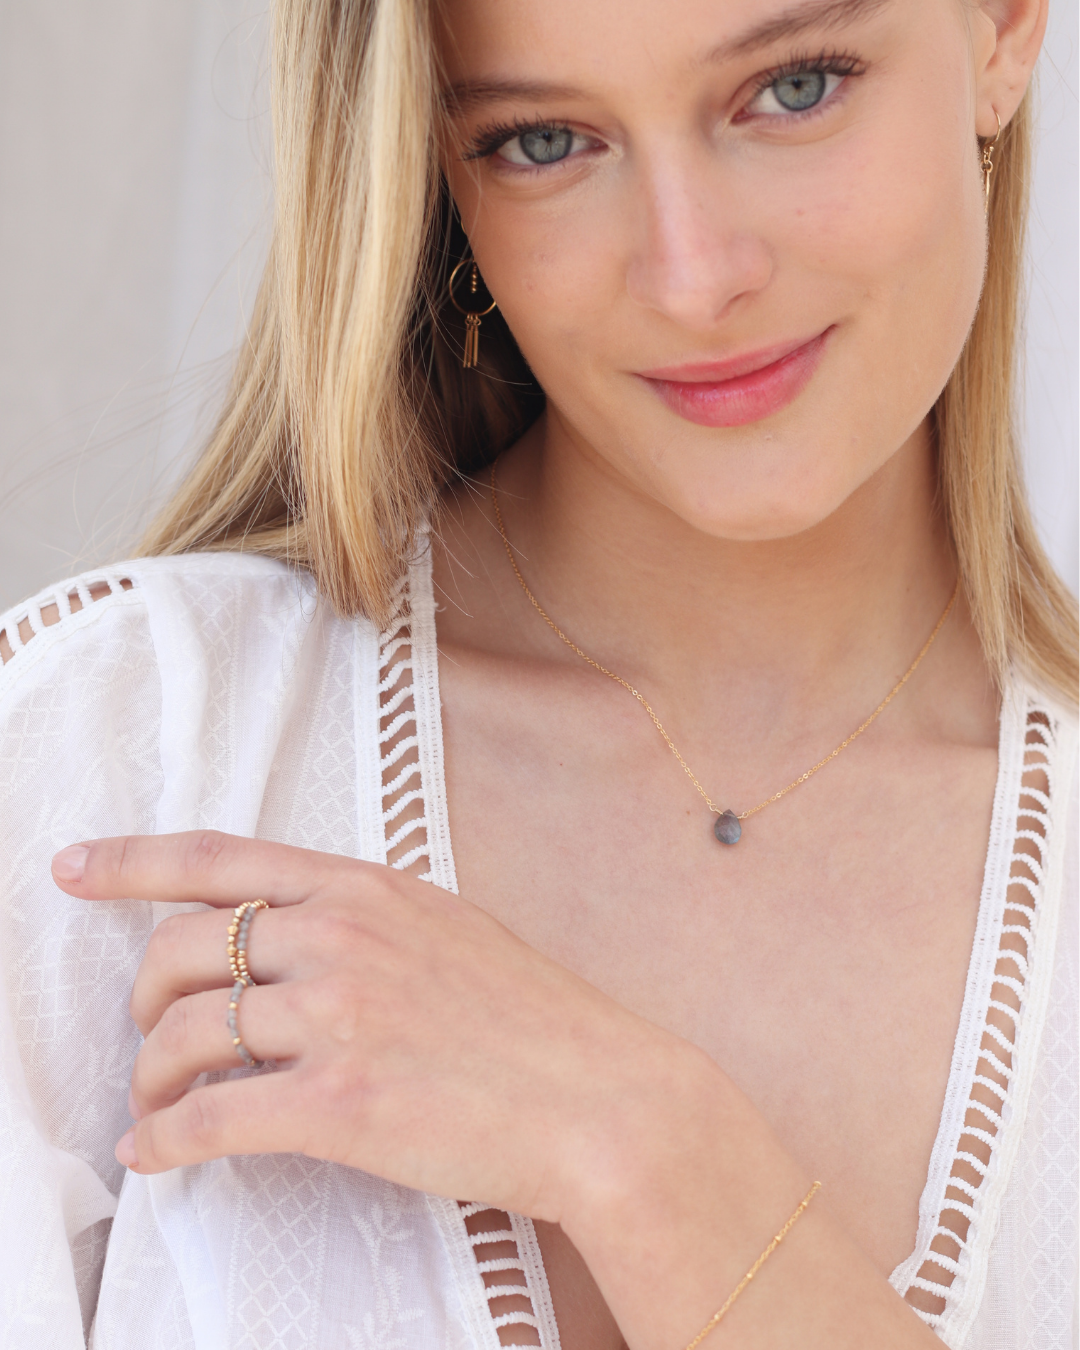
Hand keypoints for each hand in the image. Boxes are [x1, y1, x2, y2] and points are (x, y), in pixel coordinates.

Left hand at [50, 830, 707, 1227]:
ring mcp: (340, 1016)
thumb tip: (297, 936)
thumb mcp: (450, 929)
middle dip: (143, 998)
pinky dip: (164, 1141)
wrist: (602, 1096)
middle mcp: (344, 937)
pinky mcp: (340, 1101)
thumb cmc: (535, 1018)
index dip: (134, 860)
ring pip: (183, 1036)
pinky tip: (158, 1156)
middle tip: (150, 1037)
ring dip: (148, 1079)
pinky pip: (209, 1118)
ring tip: (155, 1107)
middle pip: (182, 949)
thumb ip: (369, 918)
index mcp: (369, 888)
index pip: (224, 860)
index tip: (75, 867)